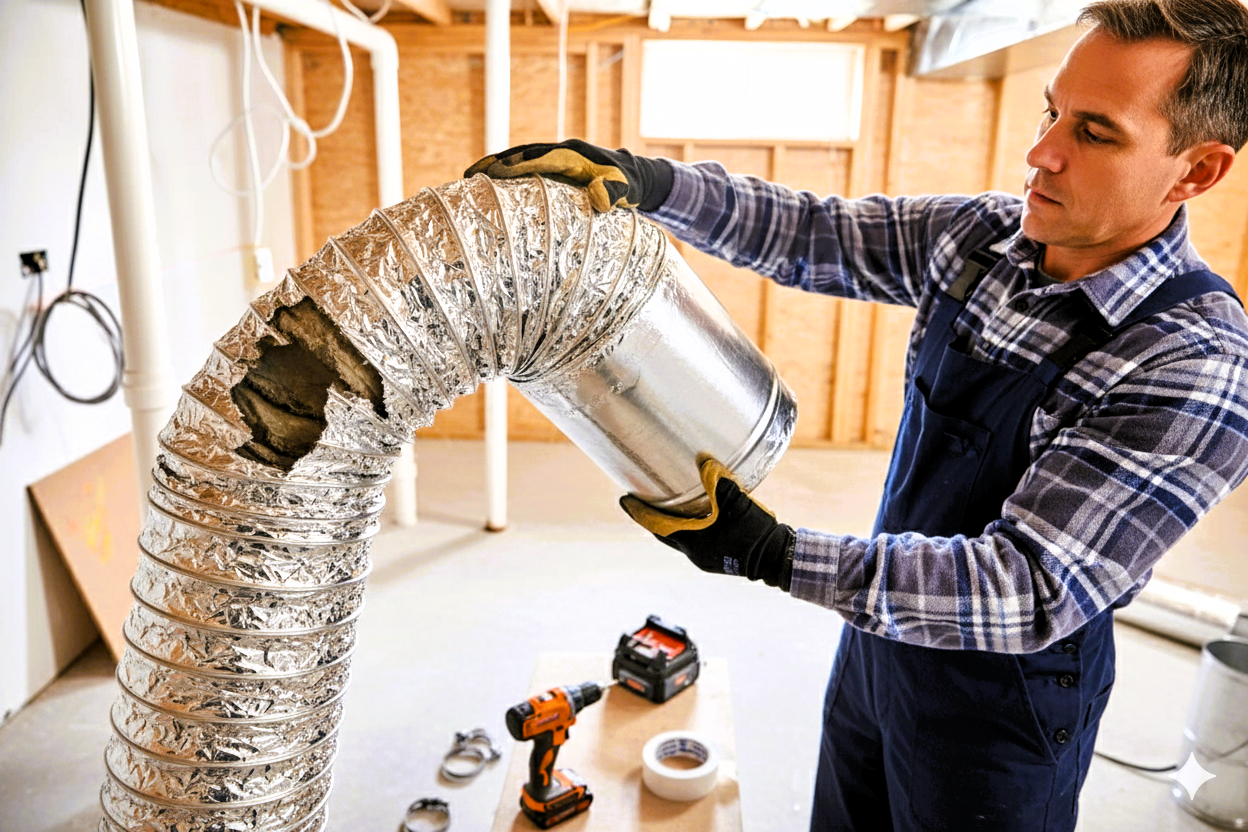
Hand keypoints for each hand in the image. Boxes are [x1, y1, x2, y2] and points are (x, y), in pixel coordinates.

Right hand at [464, 139, 672, 212]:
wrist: (634, 173)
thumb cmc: (628, 185)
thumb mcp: (626, 191)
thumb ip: (613, 193)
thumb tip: (599, 200)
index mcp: (575, 156)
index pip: (541, 159)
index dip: (519, 166)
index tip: (497, 173)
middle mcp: (561, 151)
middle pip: (522, 153)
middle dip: (496, 163)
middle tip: (469, 175)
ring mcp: (555, 155)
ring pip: (519, 156)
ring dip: (494, 164)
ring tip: (468, 176)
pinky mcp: (553, 164)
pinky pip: (525, 164)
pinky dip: (505, 169)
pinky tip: (488, 181)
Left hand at [620, 458, 794, 588]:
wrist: (778, 558)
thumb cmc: (756, 534)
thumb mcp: (737, 504)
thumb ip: (719, 482)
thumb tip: (704, 460)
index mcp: (694, 542)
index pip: (657, 525)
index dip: (638, 512)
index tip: (624, 499)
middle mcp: (695, 553)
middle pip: (663, 532)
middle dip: (649, 516)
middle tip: (638, 499)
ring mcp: (705, 557)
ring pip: (678, 537)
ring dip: (668, 521)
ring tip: (662, 504)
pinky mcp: (715, 557)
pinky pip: (692, 540)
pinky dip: (685, 527)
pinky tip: (692, 515)